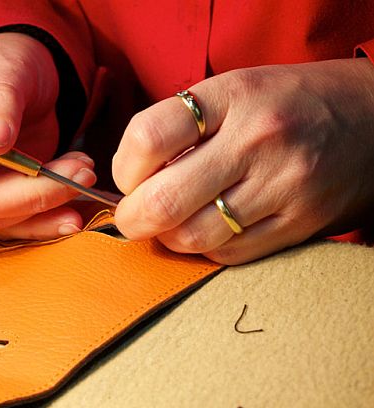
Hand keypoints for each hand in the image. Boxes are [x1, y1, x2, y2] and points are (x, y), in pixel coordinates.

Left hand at [113, 58, 373, 263]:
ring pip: (193, 237)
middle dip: (132, 218)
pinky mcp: (300, 224)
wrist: (369, 118)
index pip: (147, 138)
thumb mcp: (233, 90)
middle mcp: (258, 140)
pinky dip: (205, 247)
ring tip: (172, 220)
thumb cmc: (285, 102)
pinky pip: (228, 254)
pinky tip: (208, 227)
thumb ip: (180, 126)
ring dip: (168, 236)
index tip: (128, 177)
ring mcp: (283, 186)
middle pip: (164, 202)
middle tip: (132, 216)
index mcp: (232, 96)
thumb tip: (129, 179)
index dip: (122, 169)